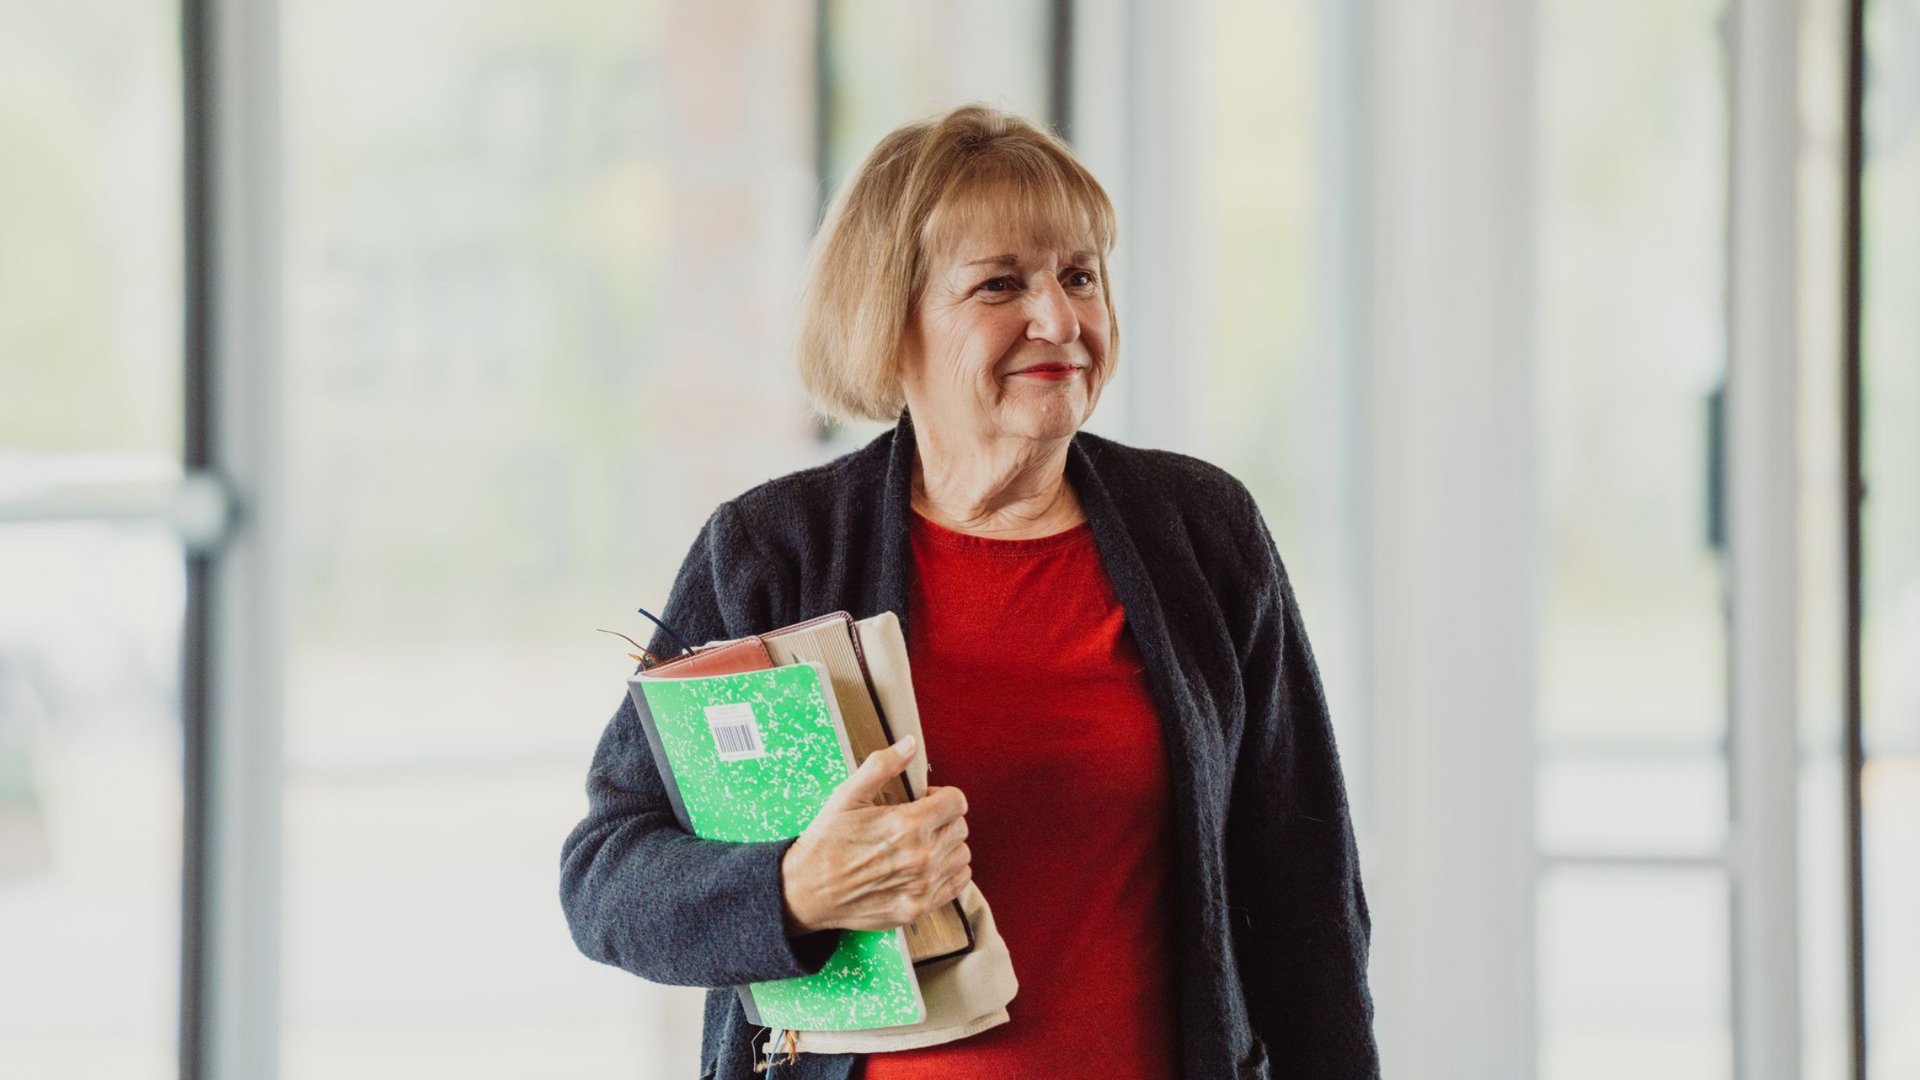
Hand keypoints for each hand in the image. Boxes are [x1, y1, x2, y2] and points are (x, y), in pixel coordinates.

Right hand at [779, 734, 972, 933]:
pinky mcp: (918, 908)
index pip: (957, 802)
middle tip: (919, 821)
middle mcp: (921, 857)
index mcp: (907, 825)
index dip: (942, 795)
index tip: (925, 799)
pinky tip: (929, 866)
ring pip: (962, 855)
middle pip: (960, 827)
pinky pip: (958, 884)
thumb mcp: (847, 796)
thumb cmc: (825, 842)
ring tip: (922, 844)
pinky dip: (950, 872)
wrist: (805, 891)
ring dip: (948, 845)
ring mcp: (922, 886)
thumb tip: (910, 744)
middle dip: (944, 818)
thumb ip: (882, 766)